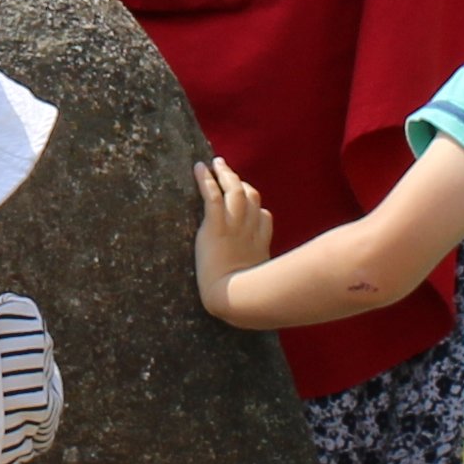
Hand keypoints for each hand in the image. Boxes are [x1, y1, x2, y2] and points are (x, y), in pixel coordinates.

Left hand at [188, 157, 273, 315]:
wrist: (236, 298)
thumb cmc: (244, 301)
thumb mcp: (258, 290)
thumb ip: (258, 283)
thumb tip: (259, 298)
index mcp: (259, 246)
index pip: (264, 218)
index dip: (258, 210)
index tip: (251, 204)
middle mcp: (250, 231)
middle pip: (252, 199)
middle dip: (242, 184)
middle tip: (230, 173)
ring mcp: (234, 227)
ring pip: (234, 192)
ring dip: (226, 174)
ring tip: (217, 162)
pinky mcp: (216, 227)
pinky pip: (211, 196)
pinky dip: (206, 180)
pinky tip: (199, 167)